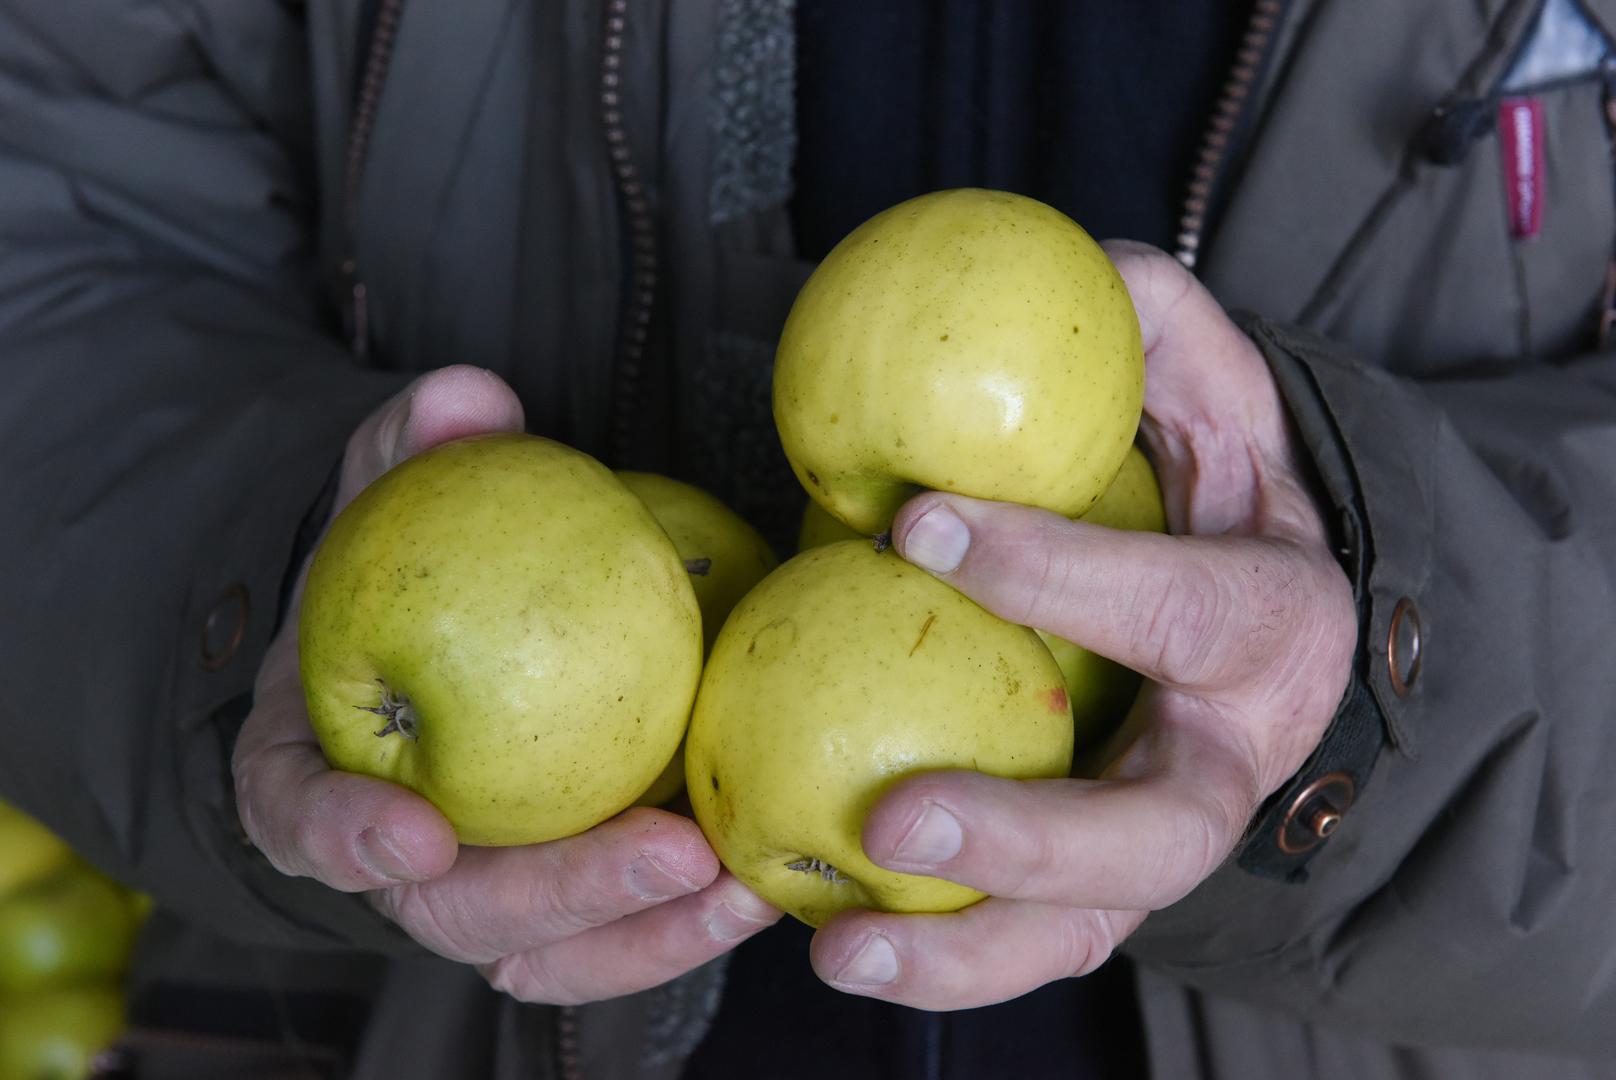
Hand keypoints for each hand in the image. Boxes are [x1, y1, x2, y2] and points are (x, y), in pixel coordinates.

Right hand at [231, 365, 777, 1003]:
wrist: (432, 640)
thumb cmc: (403, 576)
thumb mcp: (394, 499)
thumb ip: (413, 452)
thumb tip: (470, 398)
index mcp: (312, 768)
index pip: (301, 817)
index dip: (343, 837)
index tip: (413, 832)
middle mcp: (393, 856)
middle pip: (455, 908)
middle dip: (561, 893)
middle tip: (670, 852)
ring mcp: (479, 893)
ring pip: (545, 952)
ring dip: (645, 934)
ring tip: (743, 886)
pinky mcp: (559, 906)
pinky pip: (613, 939)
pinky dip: (679, 928)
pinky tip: (759, 885)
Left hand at [808, 242, 1356, 1008]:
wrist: (1264, 628)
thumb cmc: (1223, 507)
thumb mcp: (1224, 404)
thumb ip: (1170, 337)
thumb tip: (1091, 270)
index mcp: (1272, 626)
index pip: (1181, 608)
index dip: (1062, 575)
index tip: (918, 521)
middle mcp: (1232, 759)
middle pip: (1158, 832)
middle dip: (1031, 836)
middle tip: (897, 814)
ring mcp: (1165, 840)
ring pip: (1088, 929)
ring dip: (964, 952)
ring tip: (837, 947)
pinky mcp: (1102, 888)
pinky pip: (1026, 940)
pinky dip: (936, 959)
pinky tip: (827, 941)